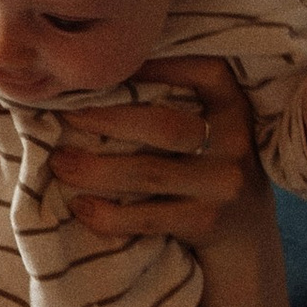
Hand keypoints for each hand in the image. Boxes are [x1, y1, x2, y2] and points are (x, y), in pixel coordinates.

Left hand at [52, 56, 252, 242]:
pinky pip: (146, 217)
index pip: (205, 72)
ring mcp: (223, 186)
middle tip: (64, 117)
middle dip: (106, 119)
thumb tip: (98, 81)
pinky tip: (80, 206)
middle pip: (165, 125)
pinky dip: (107, 214)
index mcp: (234, 110)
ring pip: (149, 172)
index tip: (112, 65)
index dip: (161, 64)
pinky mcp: (206, 223)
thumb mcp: (212, 134)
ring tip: (60, 163)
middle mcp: (235, 144)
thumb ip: (178, 106)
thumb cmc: (208, 173)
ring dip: (94, 168)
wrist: (246, 242)